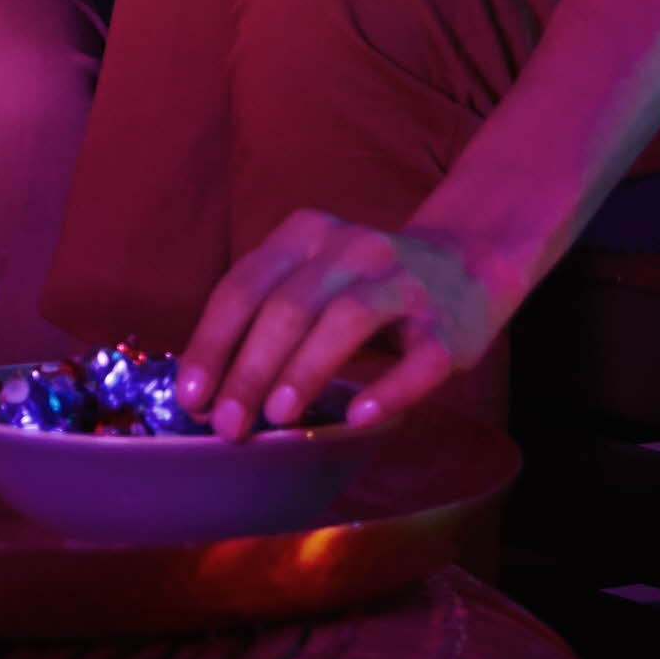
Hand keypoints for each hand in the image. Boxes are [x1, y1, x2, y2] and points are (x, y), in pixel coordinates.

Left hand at [176, 208, 512, 433]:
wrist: (467, 265)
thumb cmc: (366, 287)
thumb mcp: (311, 278)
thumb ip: (264, 316)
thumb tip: (207, 388)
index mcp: (306, 234)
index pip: (243, 287)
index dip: (212, 343)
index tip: (192, 397)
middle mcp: (353, 248)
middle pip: (288, 306)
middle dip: (250, 368)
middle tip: (228, 424)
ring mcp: (404, 283)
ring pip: (347, 320)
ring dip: (305, 369)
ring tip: (277, 417)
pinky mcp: (447, 325)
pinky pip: (418, 360)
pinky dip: (388, 388)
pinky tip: (359, 417)